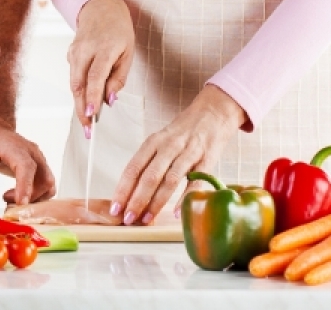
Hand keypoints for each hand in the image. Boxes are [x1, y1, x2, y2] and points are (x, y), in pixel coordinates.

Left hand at [0, 113, 56, 206]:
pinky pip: (45, 185)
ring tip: (8, 197)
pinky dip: (35, 196)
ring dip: (33, 199)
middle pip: (44, 180)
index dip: (25, 187)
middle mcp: (31, 153)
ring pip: (48, 185)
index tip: (20, 203)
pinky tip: (15, 195)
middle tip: (6, 202)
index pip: (26, 168)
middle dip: (30, 198)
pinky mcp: (38, 166)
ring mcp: (37, 159)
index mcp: (14, 148)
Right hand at [67, 0, 134, 129]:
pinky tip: (87, 99)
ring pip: (74, 83)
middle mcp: (85, 50)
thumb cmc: (119, 31)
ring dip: (79, 104)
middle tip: (88, 130)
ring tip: (87, 122)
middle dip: (82, 109)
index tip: (91, 115)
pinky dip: (80, 90)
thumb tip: (110, 100)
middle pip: (79, 84)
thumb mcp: (128, 52)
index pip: (96, 76)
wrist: (101, 7)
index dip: (92, 96)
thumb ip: (119, 77)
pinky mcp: (70, 54)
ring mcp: (75, 51)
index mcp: (104, 48)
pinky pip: (74, 76)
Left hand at [111, 84, 246, 224]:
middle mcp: (169, 146)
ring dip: (157, 202)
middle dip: (136, 200)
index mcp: (154, 141)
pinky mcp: (207, 159)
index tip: (115, 207)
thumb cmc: (185, 130)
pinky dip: (185, 197)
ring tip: (147, 219)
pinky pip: (196, 181)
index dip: (123, 189)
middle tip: (128, 218)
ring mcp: (189, 152)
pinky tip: (177, 212)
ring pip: (169, 180)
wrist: (215, 110)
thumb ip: (150, 161)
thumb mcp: (162, 140)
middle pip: (149, 176)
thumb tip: (133, 191)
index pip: (133, 167)